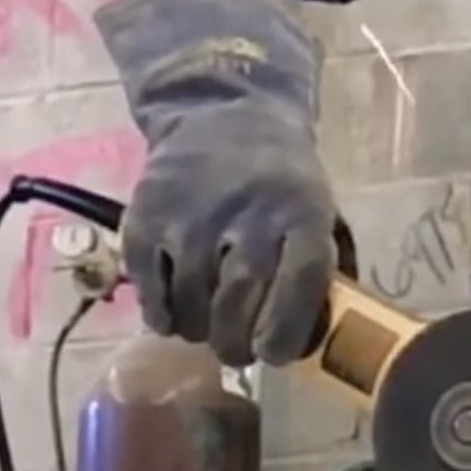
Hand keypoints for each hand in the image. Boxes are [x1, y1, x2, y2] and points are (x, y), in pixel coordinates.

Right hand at [96, 0, 340, 366]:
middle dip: (236, 344)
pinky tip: (171, 314)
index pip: (299, 283)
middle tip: (235, 353)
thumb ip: (325, 269)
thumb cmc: (281, 181)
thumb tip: (321, 340)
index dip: (285, 332)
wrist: (221, 114)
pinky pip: (149, 286)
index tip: (273, 355)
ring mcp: (191, 214)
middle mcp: (247, 212)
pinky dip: (159, 312)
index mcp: (302, 212)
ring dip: (198, 330)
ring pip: (191, 301)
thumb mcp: (320, 211)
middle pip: (239, 301)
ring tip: (205, 330)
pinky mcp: (146, 215)